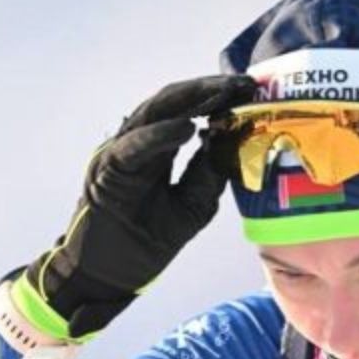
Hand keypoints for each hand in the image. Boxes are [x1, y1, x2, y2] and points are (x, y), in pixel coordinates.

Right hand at [16, 75, 256, 339]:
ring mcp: (119, 153)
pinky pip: (134, 147)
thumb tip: (231, 140)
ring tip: (224, 91)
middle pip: (174, 102)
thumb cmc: (146, 241)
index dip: (219, 98)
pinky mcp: (107, 172)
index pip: (189, 111)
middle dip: (210, 90)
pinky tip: (189, 127)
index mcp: (157, 148)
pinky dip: (160, 135)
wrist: (110, 275)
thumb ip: (208, 173)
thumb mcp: (193, 205)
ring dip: (190, 100)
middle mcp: (137, 143)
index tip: (251, 90)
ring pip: (153, 113)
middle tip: (244, 82)